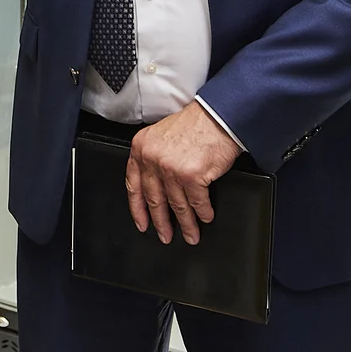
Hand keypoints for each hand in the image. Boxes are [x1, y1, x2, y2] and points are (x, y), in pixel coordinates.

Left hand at [125, 103, 241, 244]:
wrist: (217, 116)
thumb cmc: (195, 124)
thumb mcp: (161, 136)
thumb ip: (153, 157)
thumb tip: (156, 186)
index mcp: (141, 148)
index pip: (133, 185)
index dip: (137, 208)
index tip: (141, 222)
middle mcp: (152, 159)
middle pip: (154, 199)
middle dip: (161, 222)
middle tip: (165, 235)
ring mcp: (170, 169)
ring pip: (177, 205)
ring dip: (186, 223)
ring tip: (191, 234)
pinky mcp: (191, 176)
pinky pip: (197, 202)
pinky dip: (203, 212)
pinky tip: (206, 217)